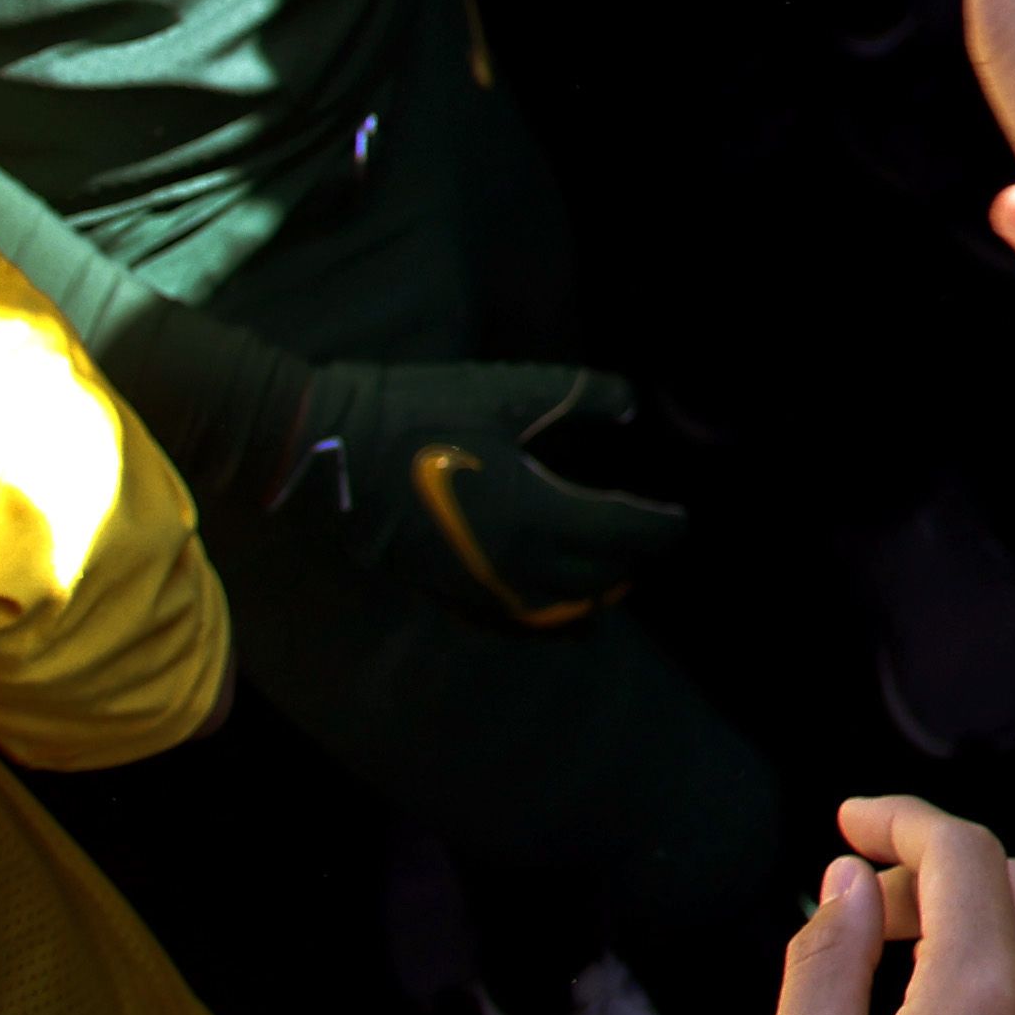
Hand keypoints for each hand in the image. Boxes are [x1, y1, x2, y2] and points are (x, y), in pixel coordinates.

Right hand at [243, 359, 694, 632]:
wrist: (333, 452)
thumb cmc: (421, 414)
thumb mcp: (508, 391)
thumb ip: (580, 396)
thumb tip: (632, 405)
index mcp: (542, 514)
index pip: (628, 534)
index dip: (663, 527)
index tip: (681, 518)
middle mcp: (521, 565)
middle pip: (603, 580)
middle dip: (633, 561)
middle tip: (649, 539)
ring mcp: (483, 588)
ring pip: (562, 613)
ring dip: (596, 594)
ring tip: (612, 572)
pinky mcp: (450, 595)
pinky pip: (517, 623)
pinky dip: (550, 618)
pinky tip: (556, 603)